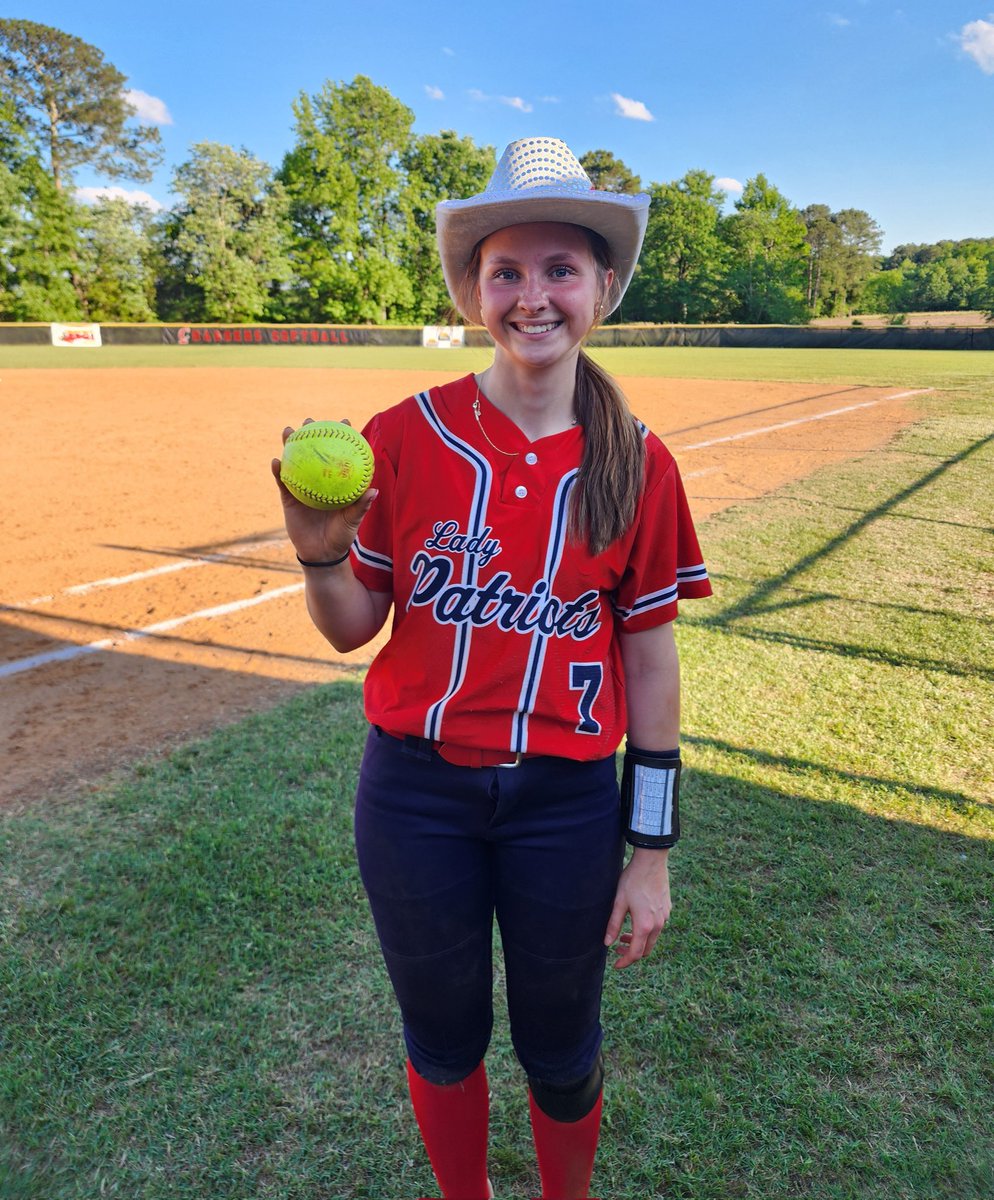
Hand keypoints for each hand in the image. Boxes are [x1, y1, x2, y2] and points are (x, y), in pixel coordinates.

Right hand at [271, 418, 376, 561]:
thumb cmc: (341, 537)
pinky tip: (276, 461)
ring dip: (289, 445)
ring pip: (295, 461)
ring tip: (287, 431)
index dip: (341, 437)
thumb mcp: (352, 521)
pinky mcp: (289, 498)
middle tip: (310, 420)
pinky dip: (278, 471)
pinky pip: (282, 482)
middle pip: (314, 452)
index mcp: (336, 482)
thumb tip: (374, 490)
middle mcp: (320, 481)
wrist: (321, 554)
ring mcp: (302, 487)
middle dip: (311, 433)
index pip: (340, 455)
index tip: (343, 421)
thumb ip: (361, 506)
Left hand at [604, 848, 670, 969]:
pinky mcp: (667, 909)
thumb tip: (607, 943)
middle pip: (646, 950)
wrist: (651, 861)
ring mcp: (665, 917)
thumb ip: (613, 924)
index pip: (635, 953)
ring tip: (624, 933)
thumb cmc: (632, 880)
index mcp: (645, 926)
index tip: (616, 965)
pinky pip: (658, 927)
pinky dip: (646, 931)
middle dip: (631, 953)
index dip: (625, 962)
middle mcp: (658, 925)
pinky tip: (636, 920)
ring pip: (652, 939)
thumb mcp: (618, 902)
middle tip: (617, 947)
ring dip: (639, 941)